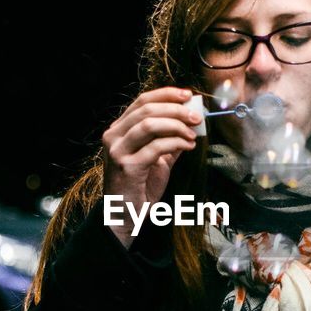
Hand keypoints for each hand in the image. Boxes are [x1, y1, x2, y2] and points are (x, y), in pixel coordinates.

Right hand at [101, 86, 203, 248]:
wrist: (124, 216)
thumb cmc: (139, 187)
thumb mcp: (156, 158)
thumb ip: (169, 139)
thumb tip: (190, 121)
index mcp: (118, 130)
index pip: (142, 101)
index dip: (166, 94)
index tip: (188, 95)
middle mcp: (113, 136)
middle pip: (147, 109)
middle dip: (176, 109)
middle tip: (197, 117)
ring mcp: (118, 151)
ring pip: (150, 124)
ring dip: (177, 125)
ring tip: (193, 134)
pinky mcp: (127, 166)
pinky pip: (156, 147)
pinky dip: (176, 143)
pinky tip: (188, 147)